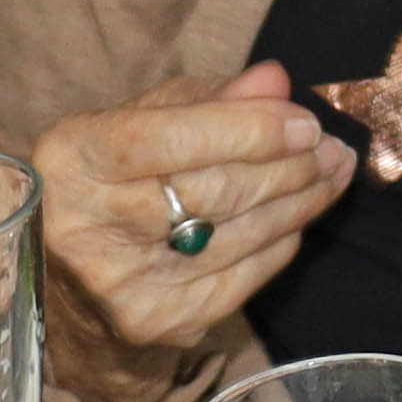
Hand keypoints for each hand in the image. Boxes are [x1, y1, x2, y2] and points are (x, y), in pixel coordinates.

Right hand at [29, 65, 354, 392]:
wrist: (68, 275)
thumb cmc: (116, 178)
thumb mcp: (146, 121)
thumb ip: (210, 98)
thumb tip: (275, 81)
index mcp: (74, 160)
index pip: (174, 139)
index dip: (253, 130)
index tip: (307, 124)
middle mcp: (86, 225)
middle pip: (218, 190)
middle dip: (292, 167)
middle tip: (334, 149)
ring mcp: (120, 282)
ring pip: (241, 234)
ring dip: (302, 201)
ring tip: (333, 173)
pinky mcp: (155, 320)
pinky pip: (245, 275)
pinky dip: (282, 241)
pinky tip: (298, 216)